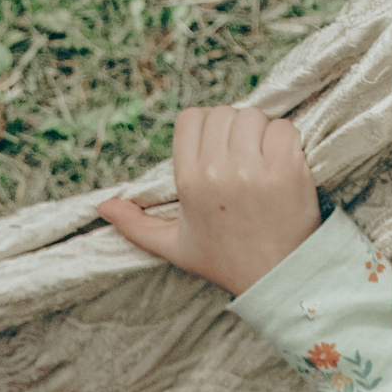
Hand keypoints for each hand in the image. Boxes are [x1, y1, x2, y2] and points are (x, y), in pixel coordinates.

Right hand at [98, 106, 319, 296]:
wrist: (276, 278)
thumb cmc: (225, 260)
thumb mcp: (174, 246)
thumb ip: (136, 225)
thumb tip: (103, 207)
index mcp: (189, 182)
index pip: (191, 118)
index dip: (205, 129)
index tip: (216, 150)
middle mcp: (218, 171)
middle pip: (223, 113)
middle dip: (233, 129)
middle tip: (241, 157)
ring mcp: (255, 168)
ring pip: (254, 116)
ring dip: (260, 132)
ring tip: (262, 161)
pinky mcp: (288, 168)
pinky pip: (284, 128)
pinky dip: (285, 140)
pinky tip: (283, 165)